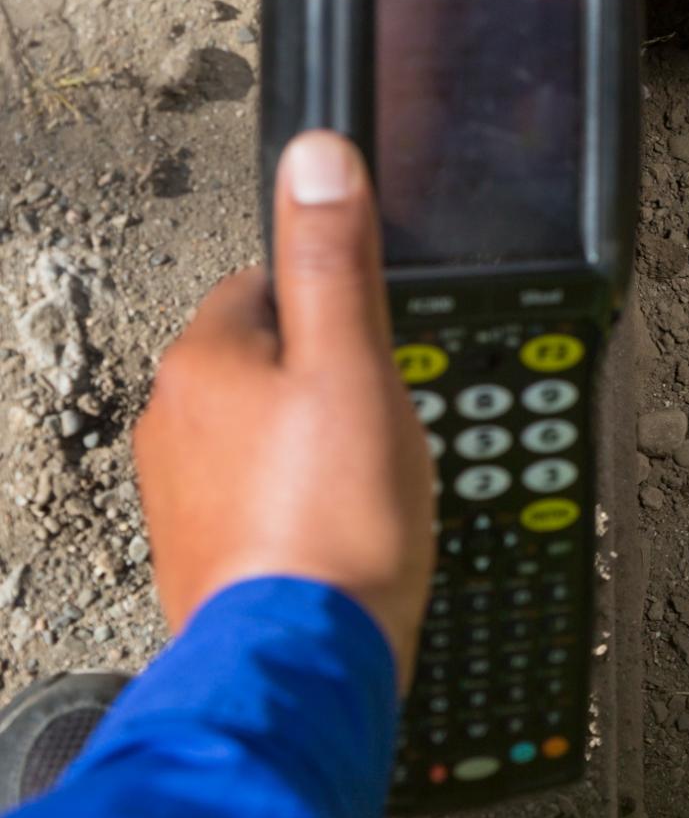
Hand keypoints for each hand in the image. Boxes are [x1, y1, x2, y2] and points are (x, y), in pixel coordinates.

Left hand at [134, 132, 435, 687]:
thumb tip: (317, 157)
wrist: (304, 659)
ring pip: (265, 430)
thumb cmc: (335, 523)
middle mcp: (173, 418)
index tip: (380, 351)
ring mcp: (182, 488)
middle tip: (385, 424)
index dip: (340, 309)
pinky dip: (300, 504)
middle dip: (328, 380)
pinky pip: (261, 495)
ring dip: (314, 445)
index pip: (270, 283)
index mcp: (204, 359)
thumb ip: (335, 258)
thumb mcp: (357, 366)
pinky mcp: (203, 546)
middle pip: (270, 359)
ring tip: (370, 485)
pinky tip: (342, 530)